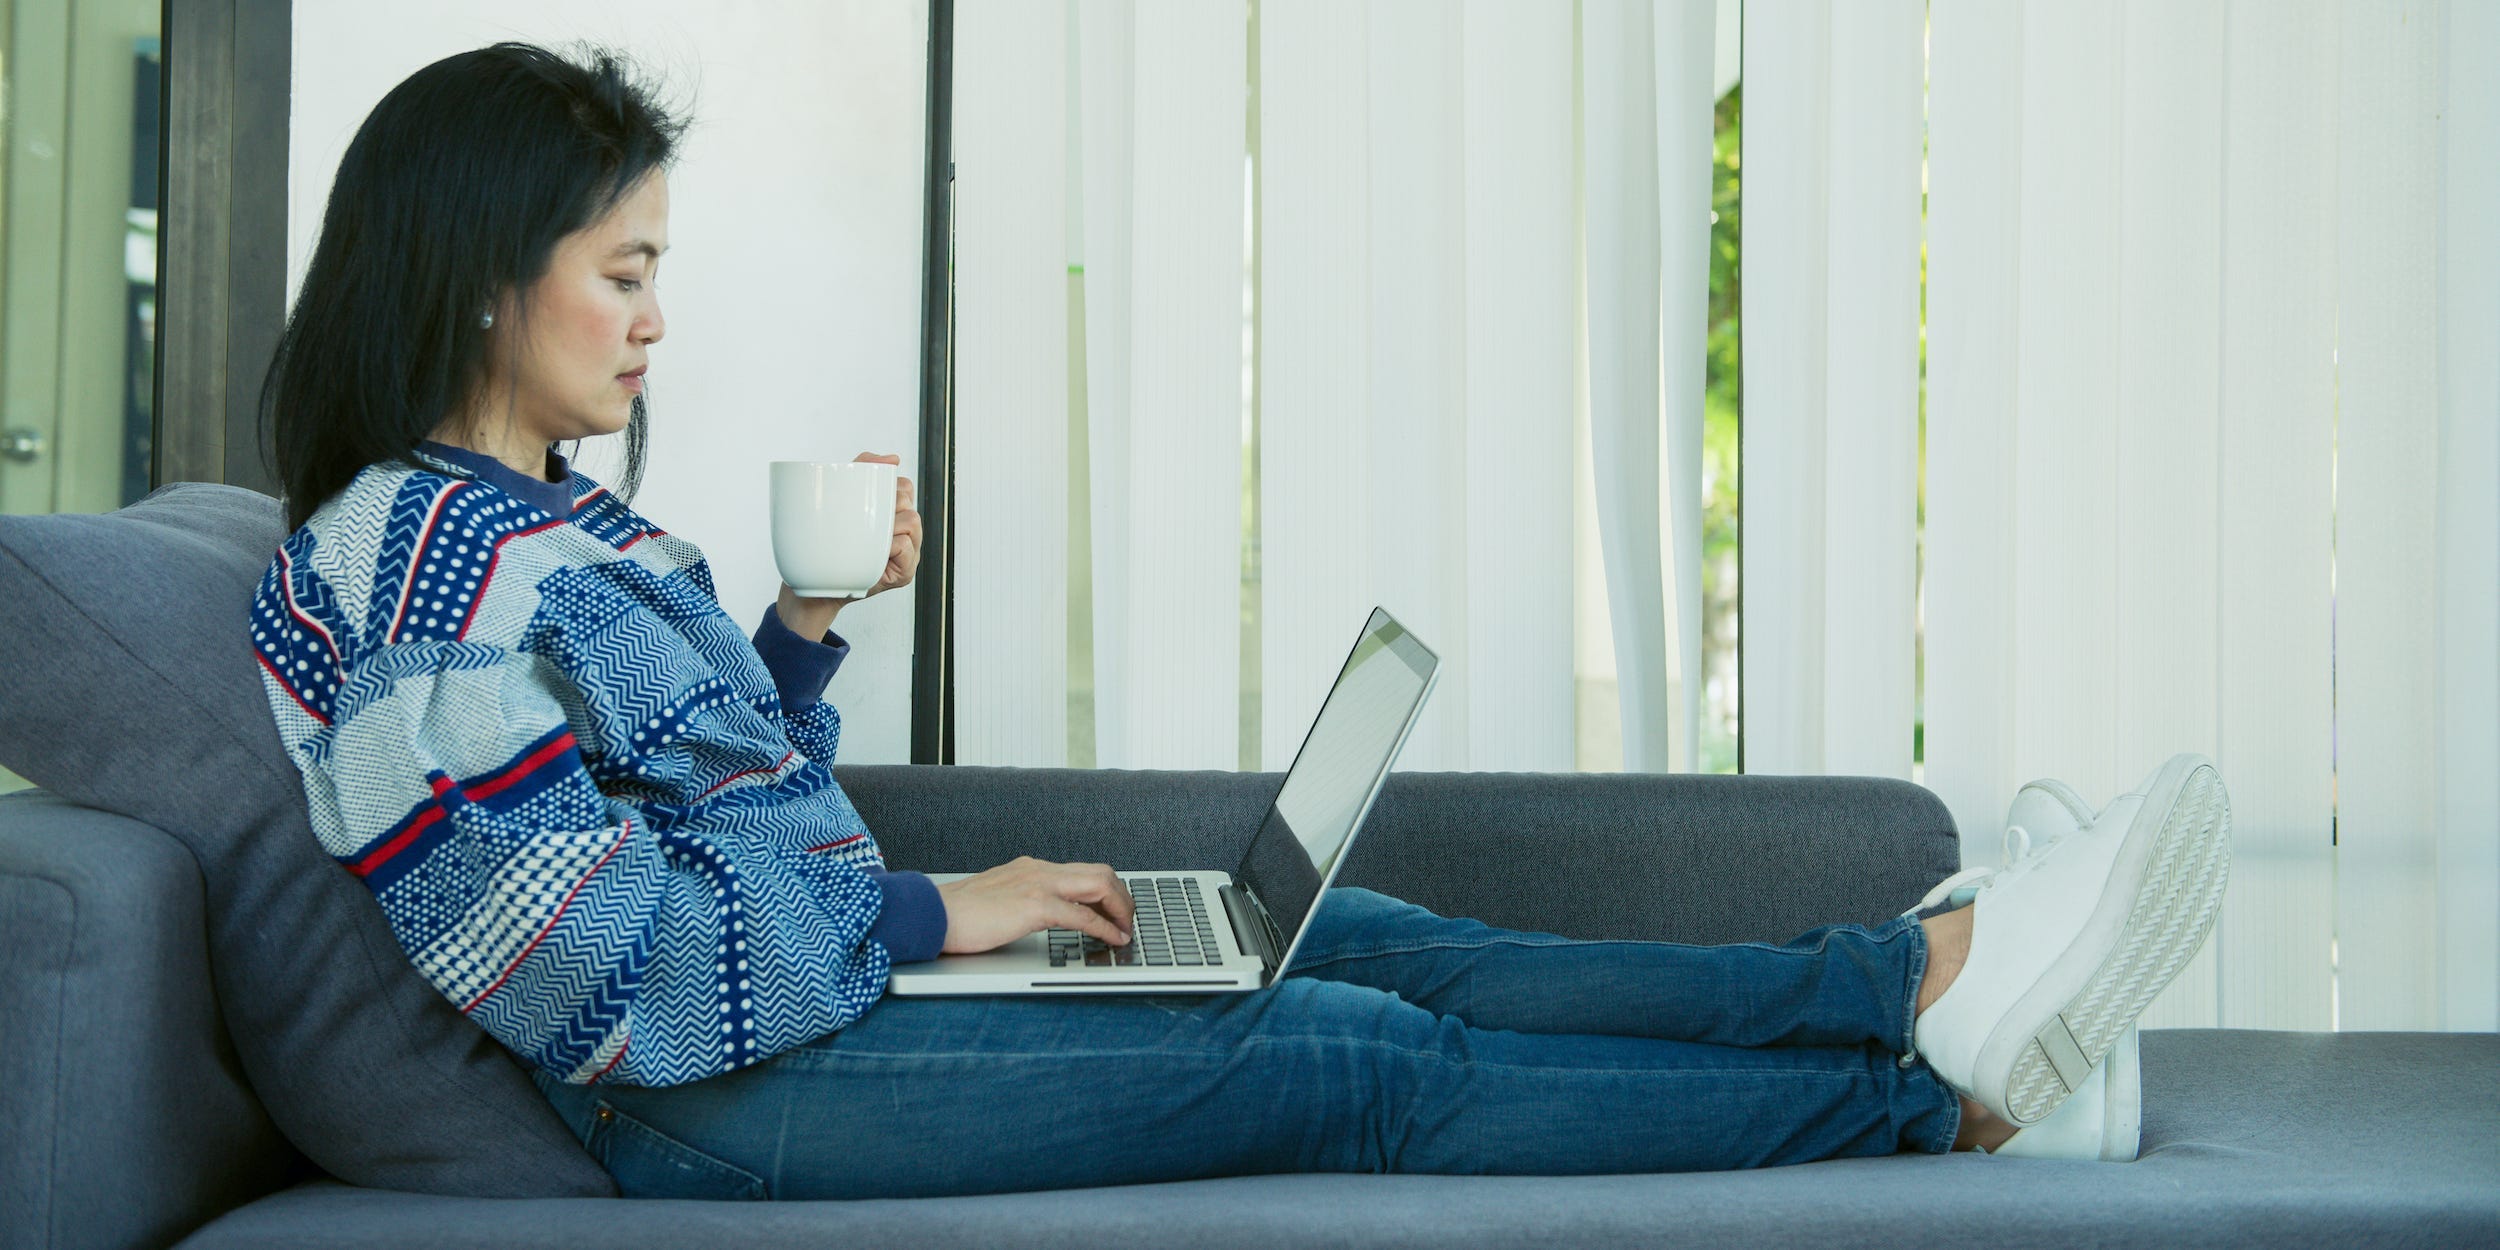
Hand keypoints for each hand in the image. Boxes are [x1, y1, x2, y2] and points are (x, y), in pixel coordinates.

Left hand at [775, 452, 922, 637]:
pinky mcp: (905, 573)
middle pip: (907, 500)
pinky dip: (888, 546)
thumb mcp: (840, 500)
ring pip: (911, 520)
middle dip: (884, 504)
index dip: (887, 487)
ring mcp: (908, 553)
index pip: (904, 486)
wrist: (814, 587)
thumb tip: (892, 458)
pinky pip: (906, 545)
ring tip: (866, 539)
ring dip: (886, 525)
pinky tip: (873, 554)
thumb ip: (862, 469)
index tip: (865, 500)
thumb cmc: (827, 546)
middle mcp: (906, 533)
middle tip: (862, 521)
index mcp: (893, 514)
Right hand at [934, 857, 1135, 954]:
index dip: (1107, 890)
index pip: (1082, 870)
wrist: (930, 914)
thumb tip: (1037, 917)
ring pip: (1099, 884)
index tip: (1115, 910)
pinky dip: (1105, 927)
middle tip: (1128, 921)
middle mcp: (1038, 870)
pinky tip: (1114, 939)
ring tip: (1126, 930)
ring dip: (1120, 908)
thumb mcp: (997, 901)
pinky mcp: (1034, 906)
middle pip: (1100, 872)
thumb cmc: (956, 915)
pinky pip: (1082, 915)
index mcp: (1030, 868)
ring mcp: (1037, 884)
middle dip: (1122, 896)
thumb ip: (1020, 901)